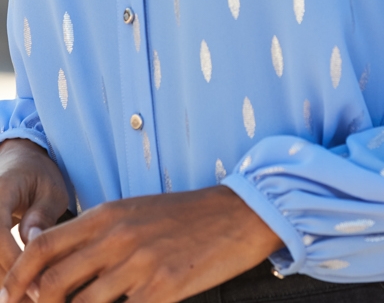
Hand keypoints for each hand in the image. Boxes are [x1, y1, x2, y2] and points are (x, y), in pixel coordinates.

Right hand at [0, 139, 68, 292]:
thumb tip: (33, 239)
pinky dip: (2, 281)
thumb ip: (42, 212)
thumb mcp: (51, 188)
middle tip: (35, 301)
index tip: (38, 288)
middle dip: (8, 283)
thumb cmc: (38, 177)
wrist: (17, 165)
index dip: (15, 264)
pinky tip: (20, 295)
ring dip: (3, 285)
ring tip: (29, 302)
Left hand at [0, 185, 281, 302]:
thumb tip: (55, 266)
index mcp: (106, 215)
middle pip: (51, 285)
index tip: (12, 297)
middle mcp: (116, 237)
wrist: (237, 214)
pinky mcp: (162, 289)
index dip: (17, 278)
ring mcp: (139, 264)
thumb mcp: (134, 213)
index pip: (41, 247)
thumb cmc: (183, 216)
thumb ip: (97, 235)